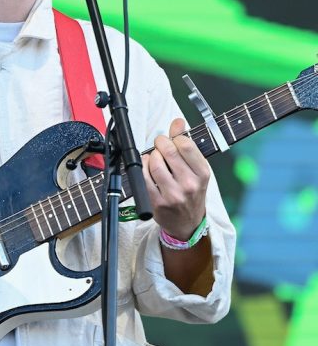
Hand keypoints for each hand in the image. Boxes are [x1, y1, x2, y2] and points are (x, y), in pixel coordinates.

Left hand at [142, 118, 209, 240]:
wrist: (187, 224)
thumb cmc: (192, 192)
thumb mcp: (196, 169)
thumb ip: (186, 144)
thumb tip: (178, 121)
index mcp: (202, 174)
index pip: (186, 145)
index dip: (175, 137)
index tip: (173, 139)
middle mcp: (190, 185)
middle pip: (168, 151)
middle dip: (160, 143)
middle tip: (160, 145)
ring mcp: (173, 195)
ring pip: (154, 163)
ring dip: (151, 155)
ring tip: (154, 157)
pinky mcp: (157, 202)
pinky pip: (143, 177)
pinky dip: (143, 167)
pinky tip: (147, 168)